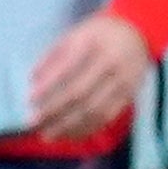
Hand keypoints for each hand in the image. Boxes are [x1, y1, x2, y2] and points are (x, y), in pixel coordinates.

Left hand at [22, 11, 155, 140]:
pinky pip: (108, 117)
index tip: (29, 100)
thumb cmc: (97, 34)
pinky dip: (88, 129)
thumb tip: (32, 80)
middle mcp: (110, 65)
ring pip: (95, 110)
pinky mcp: (130, 96)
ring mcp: (123, 82)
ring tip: (48, 135)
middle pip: (80, 94)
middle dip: (54, 112)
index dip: (48, 87)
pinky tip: (70, 135)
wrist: (138, 32)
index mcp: (92, 45)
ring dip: (69, 126)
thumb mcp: (72, 35)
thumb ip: (52, 56)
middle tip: (32, 124)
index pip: (67, 70)